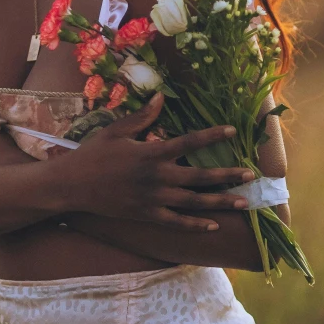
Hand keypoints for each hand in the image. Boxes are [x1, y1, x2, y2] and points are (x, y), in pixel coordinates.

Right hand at [63, 93, 252, 231]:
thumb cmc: (94, 153)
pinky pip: (176, 223)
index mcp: (151, 152)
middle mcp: (157, 176)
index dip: (212, 136)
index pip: (189, 142)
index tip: (232, 131)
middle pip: (200, 176)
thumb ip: (142, 117)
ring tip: (242, 202)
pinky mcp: (147, 215)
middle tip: (250, 175)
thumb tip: (161, 98)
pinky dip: (196, 225)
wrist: (73, 185)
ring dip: (220, 202)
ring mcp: (154, 199)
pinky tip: (213, 225)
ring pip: (194, 202)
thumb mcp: (117, 130)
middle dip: (227, 175)